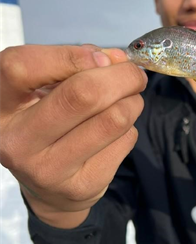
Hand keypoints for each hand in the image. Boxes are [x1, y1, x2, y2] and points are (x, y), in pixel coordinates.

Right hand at [0, 44, 146, 224]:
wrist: (49, 187)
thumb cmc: (47, 124)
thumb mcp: (45, 91)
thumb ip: (73, 67)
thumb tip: (116, 60)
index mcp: (0, 106)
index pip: (22, 67)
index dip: (70, 55)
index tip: (100, 57)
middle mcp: (17, 141)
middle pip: (83, 95)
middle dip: (122, 76)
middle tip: (134, 74)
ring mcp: (49, 170)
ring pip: (114, 119)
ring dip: (133, 102)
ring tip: (129, 100)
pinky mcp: (82, 186)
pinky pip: (125, 141)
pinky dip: (130, 127)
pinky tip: (116, 131)